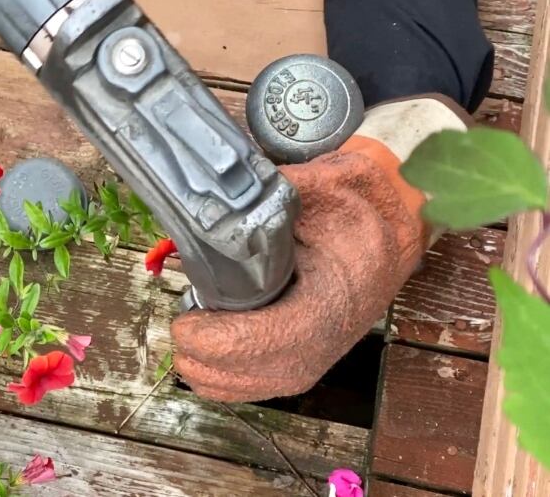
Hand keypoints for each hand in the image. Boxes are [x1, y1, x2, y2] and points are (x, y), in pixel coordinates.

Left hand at [171, 137, 428, 401]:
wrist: (394, 230)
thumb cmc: (359, 206)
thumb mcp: (322, 185)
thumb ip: (269, 192)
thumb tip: (212, 196)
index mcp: (329, 299)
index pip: (266, 340)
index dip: (217, 340)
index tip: (185, 323)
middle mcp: (325, 341)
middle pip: (252, 373)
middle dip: (203, 359)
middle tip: (177, 327)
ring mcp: (318, 357)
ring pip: (252, 387)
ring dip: (209, 372)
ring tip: (186, 340)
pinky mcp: (308, 359)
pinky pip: (260, 386)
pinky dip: (225, 380)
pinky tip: (203, 359)